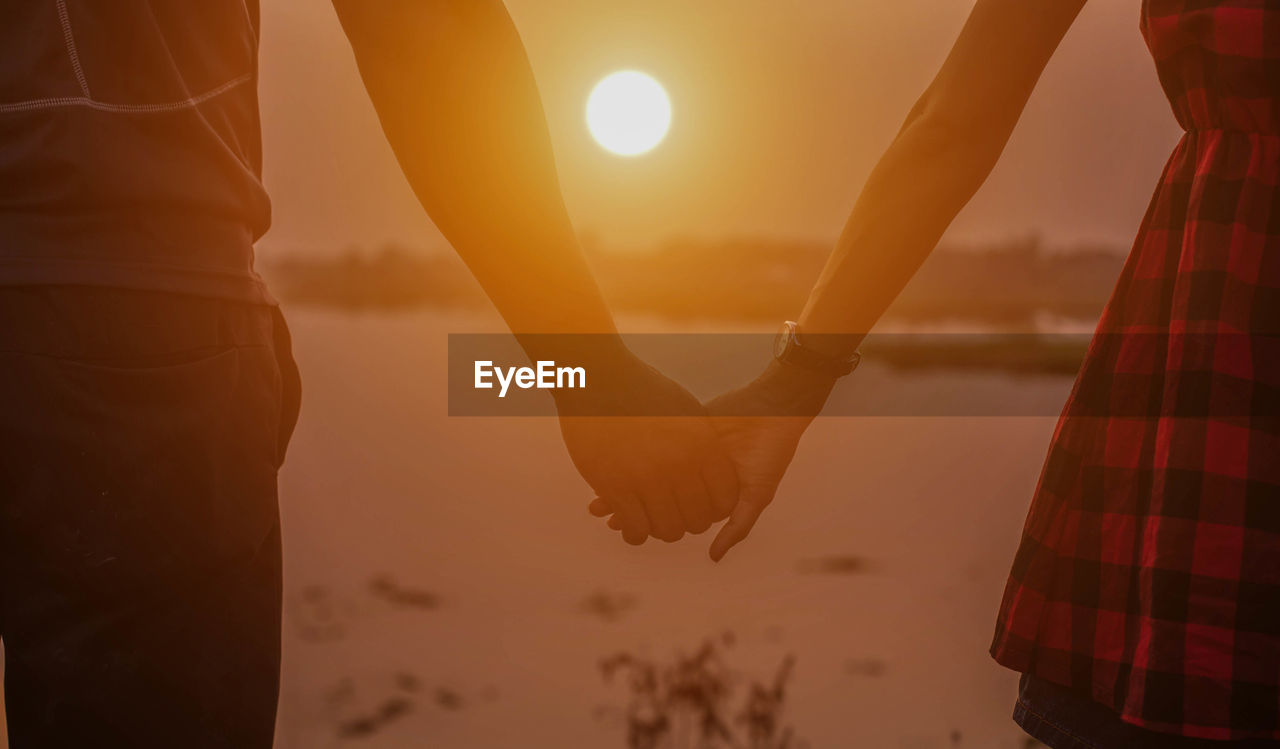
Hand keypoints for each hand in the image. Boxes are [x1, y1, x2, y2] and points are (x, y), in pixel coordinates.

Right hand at [559, 351, 738, 544]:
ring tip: (652, 522)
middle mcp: (679, 464)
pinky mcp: (615, 486)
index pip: (725, 497)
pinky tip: (629, 526)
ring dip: (661, 531)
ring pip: (667, 529)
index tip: (701, 506)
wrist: (599, 378)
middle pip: (698, 519)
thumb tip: (713, 472)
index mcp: (702, 445)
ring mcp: (646, 477)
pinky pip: (635, 528)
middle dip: (688, 524)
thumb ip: (703, 443)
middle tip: (674, 517)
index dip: (715, 509)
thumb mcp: (685, 411)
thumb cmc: (643, 392)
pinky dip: (635, 533)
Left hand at [587, 361, 837, 557]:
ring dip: (626, 477)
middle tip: (598, 508)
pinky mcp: (684, 428)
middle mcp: (693, 476)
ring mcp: (686, 452)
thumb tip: (713, 557)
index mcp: (708, 495)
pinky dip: (635, 449)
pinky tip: (612, 454)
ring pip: (650, 468)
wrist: (774, 408)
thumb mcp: (757, 494)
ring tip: (598, 485)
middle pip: (654, 492)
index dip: (643, 520)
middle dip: (627, 501)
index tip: (616, 525)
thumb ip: (738, 525)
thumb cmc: (771, 454)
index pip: (669, 514)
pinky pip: (654, 441)